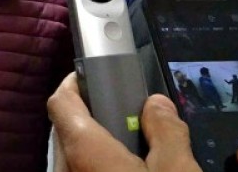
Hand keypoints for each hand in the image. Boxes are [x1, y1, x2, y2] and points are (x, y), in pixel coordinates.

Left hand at [48, 73, 201, 171]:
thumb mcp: (177, 170)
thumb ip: (167, 131)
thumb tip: (157, 105)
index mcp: (84, 150)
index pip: (61, 100)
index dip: (78, 81)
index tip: (99, 75)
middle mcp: (65, 168)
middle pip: (68, 127)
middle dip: (96, 116)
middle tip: (130, 117)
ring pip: (74, 154)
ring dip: (99, 146)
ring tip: (136, 152)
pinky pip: (80, 171)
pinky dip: (98, 166)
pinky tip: (128, 170)